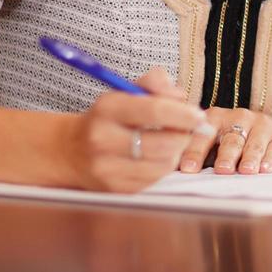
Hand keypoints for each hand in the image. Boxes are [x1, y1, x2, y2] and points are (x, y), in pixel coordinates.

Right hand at [59, 68, 212, 192]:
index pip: (154, 110)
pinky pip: (156, 179)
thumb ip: (156, 83)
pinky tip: (157, 156)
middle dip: (184, 134)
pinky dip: (164, 166)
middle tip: (188, 128)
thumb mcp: (126, 91)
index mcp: (107, 109)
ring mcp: (108, 168)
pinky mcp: (116, 189)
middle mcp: (103, 140)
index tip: (200, 115)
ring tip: (170, 140)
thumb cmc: (109, 117)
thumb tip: (181, 96)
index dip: (183, 114)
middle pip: (164, 142)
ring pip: (164, 163)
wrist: (71, 151)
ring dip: (176, 151)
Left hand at [179, 108, 271, 174]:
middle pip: (230, 139)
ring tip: (246, 171)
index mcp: (215, 118)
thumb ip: (195, 154)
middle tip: (221, 170)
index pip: (202, 135)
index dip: (194, 152)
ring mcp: (261, 125)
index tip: (187, 169)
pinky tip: (265, 169)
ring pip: (253, 144)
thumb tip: (167, 172)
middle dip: (225, 155)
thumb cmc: (234, 146)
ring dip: (249, 158)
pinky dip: (270, 160)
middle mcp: (239, 117)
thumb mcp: (213, 144)